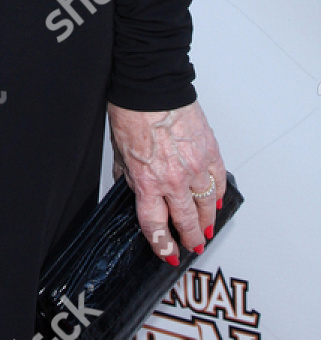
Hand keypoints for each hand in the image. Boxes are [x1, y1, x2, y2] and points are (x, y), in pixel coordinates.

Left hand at [107, 99, 225, 263]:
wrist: (151, 86)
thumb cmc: (131, 112)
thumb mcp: (120, 152)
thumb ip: (128, 176)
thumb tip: (131, 189)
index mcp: (147, 182)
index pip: (156, 226)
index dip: (163, 245)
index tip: (168, 253)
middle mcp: (173, 179)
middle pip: (186, 221)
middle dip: (191, 238)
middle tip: (194, 245)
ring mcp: (195, 167)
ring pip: (207, 205)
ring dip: (208, 221)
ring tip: (207, 229)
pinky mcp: (210, 151)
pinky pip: (218, 181)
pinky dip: (219, 194)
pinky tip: (217, 201)